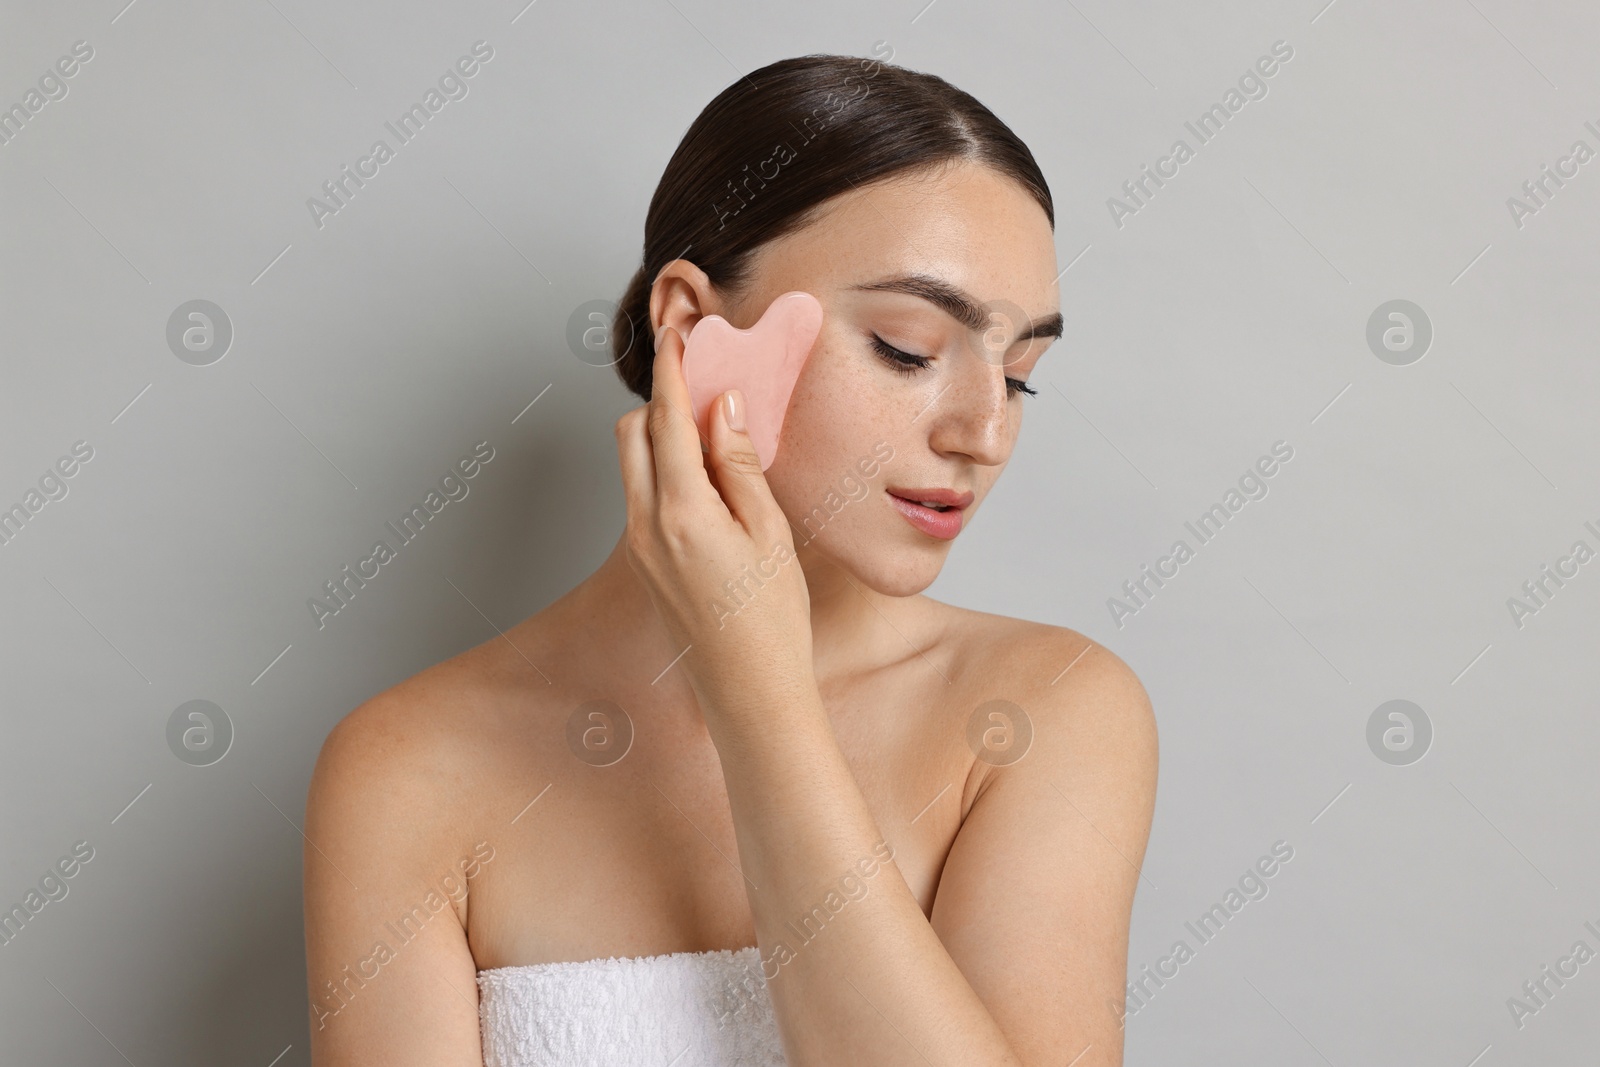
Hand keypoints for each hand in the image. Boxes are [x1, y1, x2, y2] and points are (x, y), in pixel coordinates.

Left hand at [614, 324, 813, 715]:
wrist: (750, 693)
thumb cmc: (772, 621)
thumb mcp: (769, 533)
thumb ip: (740, 465)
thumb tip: (724, 407)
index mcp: (681, 511)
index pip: (666, 420)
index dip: (671, 371)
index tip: (677, 336)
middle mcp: (647, 526)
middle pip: (631, 434)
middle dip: (661, 401)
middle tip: (705, 382)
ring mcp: (640, 548)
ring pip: (632, 466)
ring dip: (661, 436)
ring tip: (714, 431)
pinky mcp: (646, 565)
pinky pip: (642, 497)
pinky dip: (664, 471)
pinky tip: (709, 478)